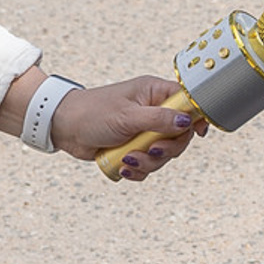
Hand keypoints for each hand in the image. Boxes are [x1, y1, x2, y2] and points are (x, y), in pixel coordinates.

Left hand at [50, 77, 204, 177]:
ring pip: (163, 154)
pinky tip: (123, 167)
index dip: (196, 117)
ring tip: (127, 160)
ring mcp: (144, 131)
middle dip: (166, 149)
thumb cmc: (92, 112)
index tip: (199, 133)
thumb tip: (186, 122)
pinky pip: (148, 165)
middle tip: (150, 150)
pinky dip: (138, 170)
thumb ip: (158, 120)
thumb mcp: (127, 116)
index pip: (187, 102)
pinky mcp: (134, 148)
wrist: (64, 127)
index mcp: (154, 93)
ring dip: (148, 163)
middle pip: (179, 135)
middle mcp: (153, 112)